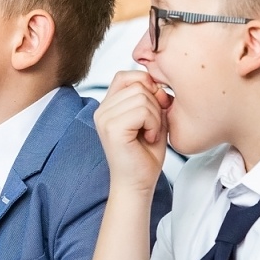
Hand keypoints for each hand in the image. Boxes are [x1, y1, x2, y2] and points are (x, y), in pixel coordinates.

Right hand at [93, 71, 170, 194]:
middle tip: (153, 128)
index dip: (147, 85)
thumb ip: (152, 97)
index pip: (127, 76)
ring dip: (156, 117)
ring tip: (150, 134)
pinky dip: (154, 125)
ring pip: (143, 97)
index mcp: (108, 106)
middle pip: (139, 85)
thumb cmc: (145, 155)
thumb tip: (158, 83)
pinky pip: (142, 111)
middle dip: (156, 105)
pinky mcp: (112, 128)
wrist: (137, 184)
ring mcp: (105, 118)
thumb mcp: (152, 118)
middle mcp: (101, 110)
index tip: (157, 106)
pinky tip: (149, 138)